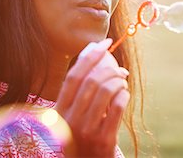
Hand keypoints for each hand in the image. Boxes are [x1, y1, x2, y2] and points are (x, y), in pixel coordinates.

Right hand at [55, 39, 129, 157]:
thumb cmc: (83, 135)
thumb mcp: (74, 114)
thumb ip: (80, 90)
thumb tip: (95, 53)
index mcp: (58, 110)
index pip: (73, 75)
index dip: (89, 56)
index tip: (104, 43)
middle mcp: (69, 120)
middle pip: (91, 81)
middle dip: (109, 68)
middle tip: (120, 68)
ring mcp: (86, 130)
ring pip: (105, 91)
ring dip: (118, 80)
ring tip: (122, 82)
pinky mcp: (103, 139)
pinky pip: (117, 106)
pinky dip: (124, 94)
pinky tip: (125, 94)